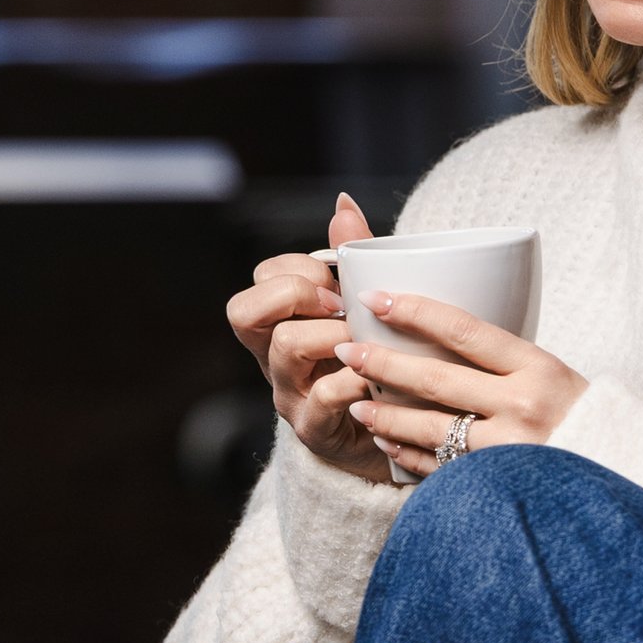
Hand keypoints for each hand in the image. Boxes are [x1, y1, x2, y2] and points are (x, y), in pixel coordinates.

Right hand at [226, 191, 388, 481]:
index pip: (260, 280)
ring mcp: (290, 396)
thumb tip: (344, 205)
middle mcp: (274, 360)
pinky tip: (380, 379)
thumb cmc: (379, 366)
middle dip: (297, 296)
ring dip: (333, 335)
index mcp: (281, 326)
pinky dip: (357, 381)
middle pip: (245, 312)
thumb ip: (351, 261)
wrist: (397, 438)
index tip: (336, 282)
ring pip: (285, 347)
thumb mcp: (364, 312)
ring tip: (366, 344)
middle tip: (342, 309)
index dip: (295, 270)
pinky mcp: (316, 431)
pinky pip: (324, 397)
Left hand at [332, 289, 588, 479]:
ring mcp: (510, 451)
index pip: (465, 330)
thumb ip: (505, 359)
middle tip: (347, 350)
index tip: (376, 300)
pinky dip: (410, 456)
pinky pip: (441, 470)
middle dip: (383, 364)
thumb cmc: (585, 422)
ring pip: (430, 428)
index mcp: (539, 367)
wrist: (625, 478)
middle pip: (436, 380)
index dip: (415, 312)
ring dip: (387, 417)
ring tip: (358, 404)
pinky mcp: (498, 486)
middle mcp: (524, 406)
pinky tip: (388, 445)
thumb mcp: (556, 378)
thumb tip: (441, 330)